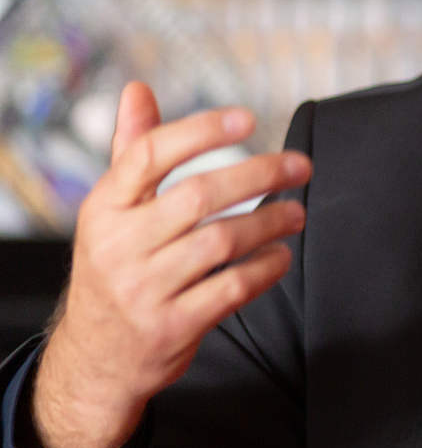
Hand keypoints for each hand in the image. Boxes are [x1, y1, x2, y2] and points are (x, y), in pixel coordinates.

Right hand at [30, 83, 311, 447]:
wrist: (95, 358)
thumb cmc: (114, 267)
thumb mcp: (110, 211)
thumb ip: (131, 150)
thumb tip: (138, 89)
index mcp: (104, 208)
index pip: (150, 155)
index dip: (201, 131)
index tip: (248, 118)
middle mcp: (119, 245)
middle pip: (198, 195)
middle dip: (258, 175)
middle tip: (299, 166)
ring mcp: (144, 289)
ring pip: (220, 242)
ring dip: (269, 222)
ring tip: (297, 213)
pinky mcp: (172, 326)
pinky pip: (231, 289)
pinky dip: (265, 268)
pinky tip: (281, 255)